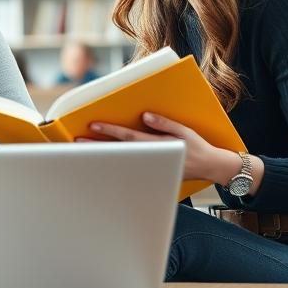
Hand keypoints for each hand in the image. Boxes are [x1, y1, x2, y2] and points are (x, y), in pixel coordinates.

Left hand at [78, 112, 240, 182]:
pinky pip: (131, 165)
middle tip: (76, 141)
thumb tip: (146, 116)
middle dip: (97, 145)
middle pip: (119, 150)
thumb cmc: (198, 147)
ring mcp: (151, 166)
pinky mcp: (152, 171)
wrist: (212, 168)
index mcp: (159, 145)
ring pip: (122, 159)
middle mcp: (152, 157)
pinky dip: (117, 162)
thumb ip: (165, 123)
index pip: (128, 137)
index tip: (92, 125)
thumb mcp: (185, 131)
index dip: (110, 131)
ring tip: (84, 149)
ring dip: (104, 154)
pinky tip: (105, 158)